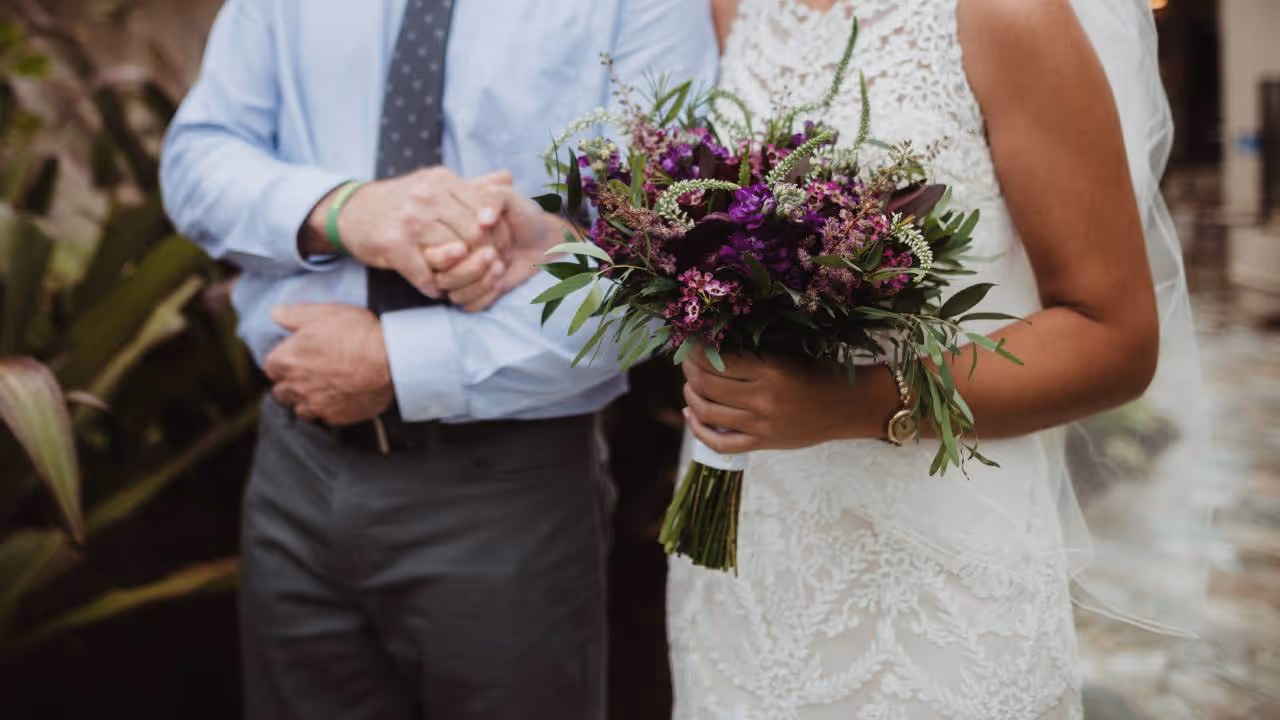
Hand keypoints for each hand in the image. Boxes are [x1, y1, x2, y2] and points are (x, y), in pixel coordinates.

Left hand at [264, 304, 393, 425]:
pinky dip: (327, 409)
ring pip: (299, 408)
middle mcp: (296, 386)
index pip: (270, 366)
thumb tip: (275, 313)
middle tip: (308, 371)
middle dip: (290, 382)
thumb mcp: (325, 313)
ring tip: (321, 388)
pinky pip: (324, 418)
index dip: (283, 360)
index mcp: (287, 360)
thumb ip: (294, 314)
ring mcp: (316, 405)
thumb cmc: (358, 334)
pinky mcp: (336, 417)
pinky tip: (339, 397)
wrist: (391, 362)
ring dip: (305, 399)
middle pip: (281, 390)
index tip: (296, 355)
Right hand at [302, 168, 513, 298]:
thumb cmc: (400, 202)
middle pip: (475, 234)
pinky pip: (425, 274)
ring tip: (462, 283)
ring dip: (460, 276)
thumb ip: (472, 186)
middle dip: (485, 257)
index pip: (487, 209)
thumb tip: (509, 178)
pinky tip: (435, 289)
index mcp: (443, 181)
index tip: (502, 251)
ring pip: (454, 255)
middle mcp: (428, 196)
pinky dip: (433, 287)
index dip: (499, 234)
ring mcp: (410, 220)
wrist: (350, 211)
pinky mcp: (393, 244)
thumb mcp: (435, 184)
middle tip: (487, 273)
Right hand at [434, 187, 561, 311]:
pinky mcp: (466, 292)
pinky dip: (484, 295)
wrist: (542, 240)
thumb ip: (494, 196)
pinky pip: (464, 302)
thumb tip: (483, 221)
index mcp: (445, 218)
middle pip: (439, 261)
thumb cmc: (521, 214)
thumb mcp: (508, 196)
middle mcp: (443, 245)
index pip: (442, 233)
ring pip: (448, 284)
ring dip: (477, 279)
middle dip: (471, 261)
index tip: (492, 231)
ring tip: (501, 266)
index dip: (470, 236)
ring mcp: (452, 271)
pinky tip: (501, 282)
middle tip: (496, 254)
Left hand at [681, 351, 895, 452]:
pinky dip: (699, 430)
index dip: (698, 351)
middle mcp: (762, 398)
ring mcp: (760, 424)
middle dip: (689, 370)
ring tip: (689, 386)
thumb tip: (712, 349)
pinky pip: (720, 443)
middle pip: (707, 384)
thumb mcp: (788, 355)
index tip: (692, 344)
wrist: (848, 406)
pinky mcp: (762, 443)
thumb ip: (754, 355)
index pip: (719, 360)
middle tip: (686, 362)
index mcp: (770, 369)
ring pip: (707, 412)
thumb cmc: (819, 374)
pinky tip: (691, 415)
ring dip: (690, 396)